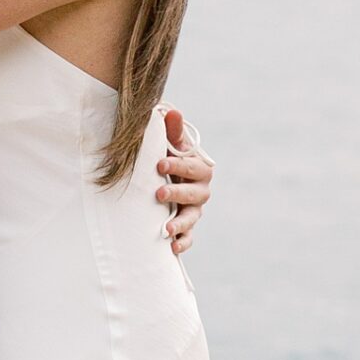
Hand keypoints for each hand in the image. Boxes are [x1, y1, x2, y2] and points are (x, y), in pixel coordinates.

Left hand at [157, 107, 212, 257]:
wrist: (165, 178)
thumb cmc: (167, 157)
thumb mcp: (171, 144)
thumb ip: (172, 131)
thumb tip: (171, 112)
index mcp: (199, 168)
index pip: (192, 166)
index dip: (178, 164)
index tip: (159, 163)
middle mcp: (200, 190)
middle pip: (194, 194)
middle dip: (177, 193)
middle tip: (158, 193)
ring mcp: (194, 210)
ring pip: (192, 217)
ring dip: (180, 223)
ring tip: (166, 229)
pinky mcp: (187, 227)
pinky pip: (189, 238)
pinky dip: (183, 243)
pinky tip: (172, 248)